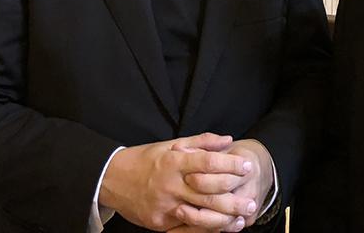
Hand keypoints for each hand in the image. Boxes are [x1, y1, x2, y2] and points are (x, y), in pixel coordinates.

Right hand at [99, 133, 256, 230]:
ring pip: (201, 216)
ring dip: (225, 220)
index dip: (230, 164)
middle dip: (234, 199)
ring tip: (242, 219)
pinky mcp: (159, 222)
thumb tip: (228, 140)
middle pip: (209, 194)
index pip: (208, 163)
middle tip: (252, 201)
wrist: (111, 179)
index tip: (247, 166)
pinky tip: (221, 227)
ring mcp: (165, 206)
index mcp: (174, 163)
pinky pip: (187, 228)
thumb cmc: (145, 159)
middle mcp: (170, 185)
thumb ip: (201, 142)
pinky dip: (206, 229)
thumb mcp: (170, 145)